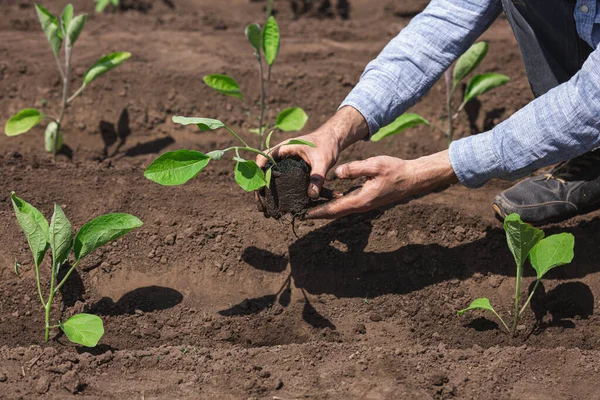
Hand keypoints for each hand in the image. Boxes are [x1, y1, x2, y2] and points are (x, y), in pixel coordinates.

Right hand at [257, 106, 367, 198]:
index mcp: (284, 148)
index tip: (259, 187)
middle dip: (259, 188)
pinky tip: (273, 204)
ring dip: (264, 191)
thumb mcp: (323, 161)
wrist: (332, 139)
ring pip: (268, 176)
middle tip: (260, 205)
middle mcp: (280, 155)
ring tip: (263, 208)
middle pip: (262, 171)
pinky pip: (277, 179)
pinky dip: (273, 191)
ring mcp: (283, 162)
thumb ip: (317, 177)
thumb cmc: (326, 145)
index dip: (258, 171)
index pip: (264, 157)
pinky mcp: (289, 169)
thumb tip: (311, 196)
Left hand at [305, 150, 457, 218]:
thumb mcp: (374, 165)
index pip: (334, 209)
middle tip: (299, 211)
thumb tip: (336, 173)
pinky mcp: (366, 199)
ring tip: (307, 204)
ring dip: (324, 207)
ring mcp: (363, 203)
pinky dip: (334, 202)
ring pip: (339, 208)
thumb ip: (354, 169)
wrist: (412, 178)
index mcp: (360, 200)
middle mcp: (360, 205)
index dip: (318, 212)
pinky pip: (346, 202)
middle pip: (334, 212)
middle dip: (317, 212)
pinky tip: (326, 196)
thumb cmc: (395, 170)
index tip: (303, 214)